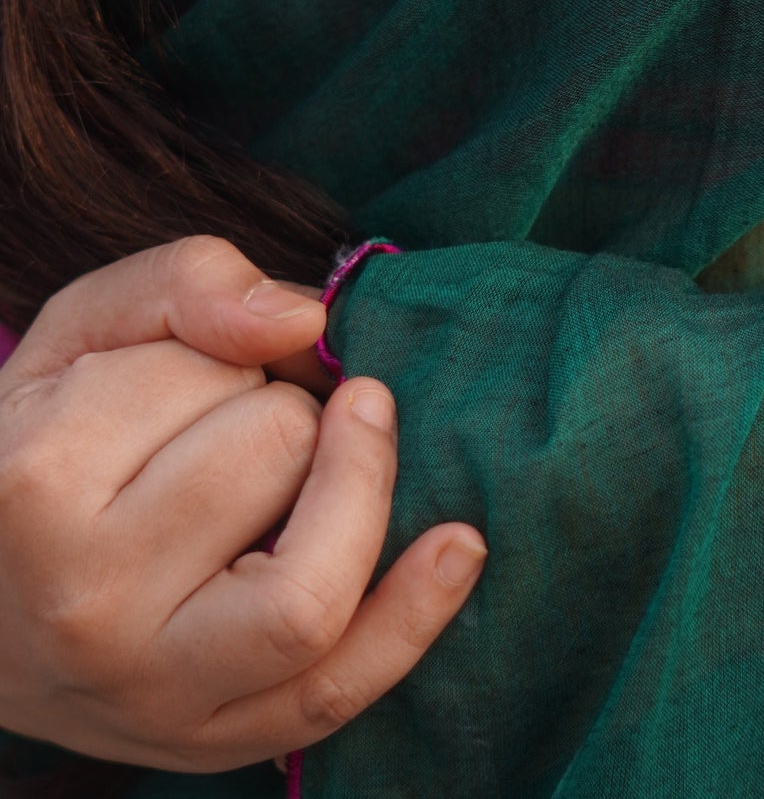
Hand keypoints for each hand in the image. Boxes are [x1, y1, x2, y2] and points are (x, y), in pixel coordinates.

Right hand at [0, 236, 485, 771]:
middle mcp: (88, 603)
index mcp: (38, 484)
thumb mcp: (82, 335)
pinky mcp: (210, 744)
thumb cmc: (47, 446)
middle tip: (214, 437)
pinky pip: (339, 689)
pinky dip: (414, 616)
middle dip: (278, 412)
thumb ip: (185, 281)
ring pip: (316, 569)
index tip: (186, 376)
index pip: (220, 372)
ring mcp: (151, 692)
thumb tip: (303, 320)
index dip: (227, 355)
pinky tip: (460, 544)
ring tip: (266, 490)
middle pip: (281, 450)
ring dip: (324, 494)